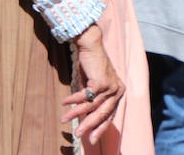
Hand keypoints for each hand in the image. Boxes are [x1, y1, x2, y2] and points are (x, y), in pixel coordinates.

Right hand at [62, 24, 122, 144]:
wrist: (90, 44)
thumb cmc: (90, 62)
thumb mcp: (92, 82)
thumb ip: (91, 96)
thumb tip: (84, 112)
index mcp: (118, 93)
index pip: (110, 115)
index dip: (100, 128)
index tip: (92, 138)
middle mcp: (118, 91)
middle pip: (103, 114)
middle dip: (90, 126)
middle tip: (79, 135)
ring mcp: (111, 87)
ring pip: (92, 106)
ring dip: (76, 113)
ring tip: (64, 119)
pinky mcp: (101, 82)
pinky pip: (85, 95)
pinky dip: (74, 100)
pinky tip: (64, 103)